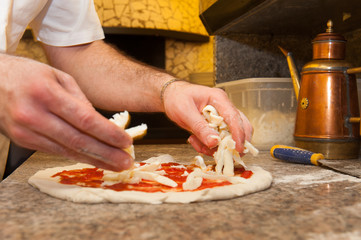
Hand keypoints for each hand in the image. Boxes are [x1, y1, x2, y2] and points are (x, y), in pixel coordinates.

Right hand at [0, 54, 132, 170]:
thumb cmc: (27, 74)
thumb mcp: (58, 76)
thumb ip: (80, 99)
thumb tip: (100, 122)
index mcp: (46, 92)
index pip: (84, 119)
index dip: (108, 133)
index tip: (126, 141)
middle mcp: (34, 114)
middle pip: (77, 140)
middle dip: (106, 153)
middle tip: (126, 161)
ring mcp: (26, 130)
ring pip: (67, 150)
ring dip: (94, 160)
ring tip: (115, 164)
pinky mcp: (22, 140)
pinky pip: (55, 151)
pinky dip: (76, 156)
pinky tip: (93, 159)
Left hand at [162, 81, 252, 155]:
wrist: (170, 97)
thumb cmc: (177, 98)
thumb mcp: (185, 112)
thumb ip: (200, 128)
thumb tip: (214, 142)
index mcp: (218, 98)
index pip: (234, 117)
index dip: (239, 135)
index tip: (238, 149)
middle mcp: (224, 107)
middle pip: (241, 127)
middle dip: (234, 144)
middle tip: (224, 155)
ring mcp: (222, 116)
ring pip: (231, 136)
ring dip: (217, 147)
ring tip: (199, 145)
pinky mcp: (217, 125)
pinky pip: (220, 140)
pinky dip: (210, 146)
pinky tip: (196, 141)